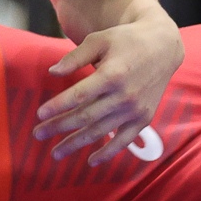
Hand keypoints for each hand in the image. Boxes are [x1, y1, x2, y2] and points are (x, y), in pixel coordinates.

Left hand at [34, 17, 182, 165]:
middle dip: (59, 127)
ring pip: (100, 131)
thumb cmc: (126, 40)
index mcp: (112, 74)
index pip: (79, 95)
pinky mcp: (144, 118)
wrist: (163, 47)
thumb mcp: (99, 40)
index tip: (39, 115)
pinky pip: (124, 141)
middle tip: (37, 135)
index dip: (58, 106)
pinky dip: (108, 152)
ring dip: (76, 144)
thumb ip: (75, 57)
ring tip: (55, 153)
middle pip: (85, 116)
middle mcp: (124, 95)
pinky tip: (90, 161)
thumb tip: (53, 72)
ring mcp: (135, 110)